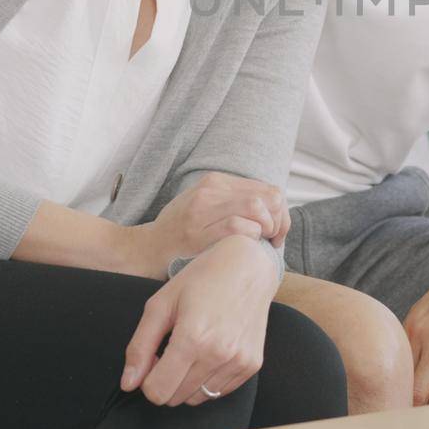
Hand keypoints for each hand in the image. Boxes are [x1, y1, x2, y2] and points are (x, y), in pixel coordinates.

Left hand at [120, 235, 278, 406]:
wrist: (249, 266)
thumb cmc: (202, 278)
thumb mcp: (161, 304)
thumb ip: (140, 347)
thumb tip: (128, 384)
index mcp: (192, 338)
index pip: (157, 392)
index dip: (147, 378)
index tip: (155, 356)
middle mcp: (219, 355)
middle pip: (175, 398)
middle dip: (166, 379)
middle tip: (173, 348)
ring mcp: (239, 361)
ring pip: (197, 398)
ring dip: (188, 381)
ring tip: (194, 348)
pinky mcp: (252, 365)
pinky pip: (219, 391)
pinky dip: (209, 378)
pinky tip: (212, 349)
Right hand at [152, 173, 291, 260]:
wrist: (148, 246)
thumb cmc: (183, 230)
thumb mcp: (208, 205)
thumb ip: (235, 201)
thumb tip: (273, 209)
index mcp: (217, 181)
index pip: (267, 189)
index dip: (281, 212)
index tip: (278, 231)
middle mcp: (211, 190)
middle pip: (267, 197)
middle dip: (279, 221)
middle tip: (274, 239)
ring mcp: (202, 209)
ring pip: (255, 206)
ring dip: (267, 228)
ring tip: (261, 242)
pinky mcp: (196, 231)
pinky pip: (237, 226)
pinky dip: (250, 236)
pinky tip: (247, 246)